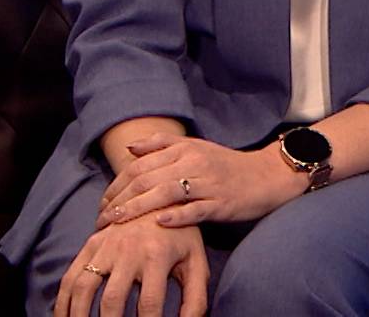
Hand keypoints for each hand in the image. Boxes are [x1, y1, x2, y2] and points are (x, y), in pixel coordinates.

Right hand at [57, 215, 207, 316]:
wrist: (160, 191)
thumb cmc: (182, 234)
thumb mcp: (196, 261)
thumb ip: (196, 298)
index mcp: (157, 257)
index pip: (149, 305)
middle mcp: (128, 251)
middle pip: (111, 301)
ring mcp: (106, 246)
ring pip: (83, 287)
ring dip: (78, 315)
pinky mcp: (92, 242)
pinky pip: (71, 274)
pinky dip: (63, 300)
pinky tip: (63, 316)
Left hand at [96, 133, 305, 229]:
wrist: (267, 175)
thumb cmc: (227, 165)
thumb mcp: (196, 148)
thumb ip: (163, 145)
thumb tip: (130, 148)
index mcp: (184, 148)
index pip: (141, 164)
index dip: (118, 183)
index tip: (103, 202)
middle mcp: (193, 162)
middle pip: (148, 178)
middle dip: (121, 199)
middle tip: (102, 217)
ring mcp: (208, 182)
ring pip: (166, 192)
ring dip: (138, 208)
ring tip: (117, 222)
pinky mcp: (222, 202)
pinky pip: (195, 209)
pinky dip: (176, 216)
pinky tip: (158, 223)